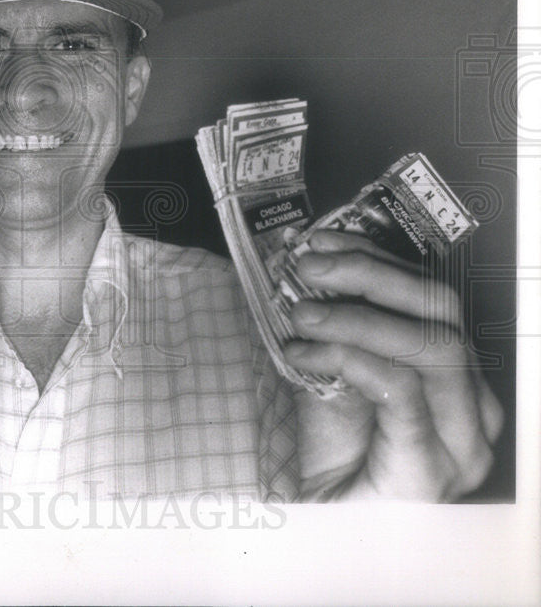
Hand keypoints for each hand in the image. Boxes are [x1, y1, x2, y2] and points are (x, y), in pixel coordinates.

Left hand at [283, 230, 502, 501]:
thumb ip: (335, 327)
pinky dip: (350, 357)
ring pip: (430, 346)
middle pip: (440, 312)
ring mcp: (460, 443)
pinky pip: (402, 391)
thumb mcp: (332, 374)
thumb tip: (307, 271)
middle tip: (306, 268)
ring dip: (354, 316)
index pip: (432, 298)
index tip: (320, 243)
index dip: (376, 259)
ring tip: (299, 313)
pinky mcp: (431, 470)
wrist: (317, 529)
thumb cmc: (328, 456)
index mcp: (456, 380)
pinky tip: (308, 352)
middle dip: (368, 276)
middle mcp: (473, 408)